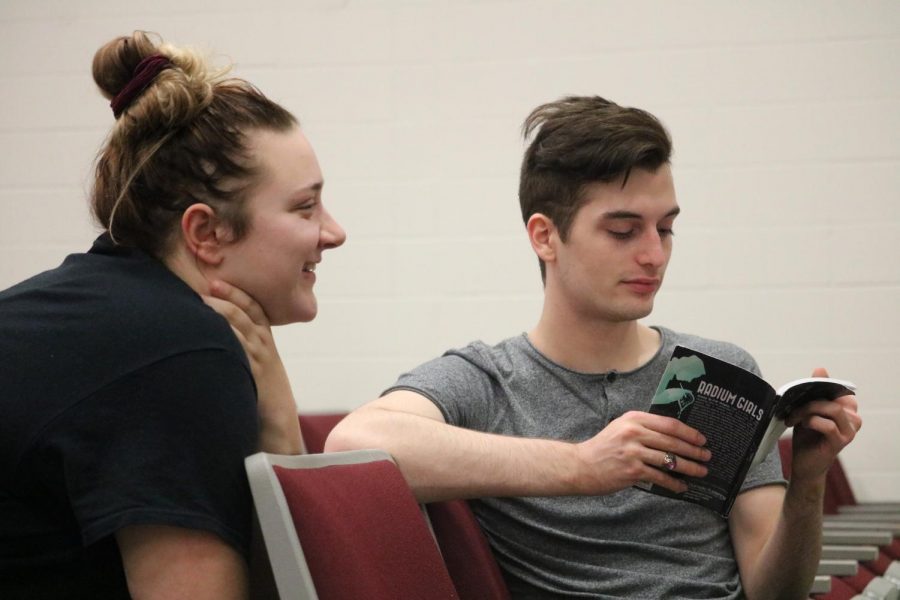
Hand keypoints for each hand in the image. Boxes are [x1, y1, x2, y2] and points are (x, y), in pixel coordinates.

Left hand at [203, 280, 303, 453]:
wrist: (277, 421)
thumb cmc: (262, 394)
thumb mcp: (259, 365)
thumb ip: (244, 347)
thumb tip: (219, 333)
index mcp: (265, 340)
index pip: (253, 308)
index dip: (236, 292)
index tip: (217, 280)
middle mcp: (263, 345)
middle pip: (245, 313)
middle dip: (227, 296)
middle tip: (208, 283)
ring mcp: (258, 359)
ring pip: (240, 328)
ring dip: (221, 312)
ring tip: (202, 300)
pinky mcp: (252, 374)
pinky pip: (237, 351)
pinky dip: (224, 338)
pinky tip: (209, 331)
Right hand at [573, 410, 710, 494]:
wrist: (581, 465)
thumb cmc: (603, 447)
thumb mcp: (621, 428)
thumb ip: (643, 427)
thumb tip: (673, 435)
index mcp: (634, 419)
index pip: (669, 424)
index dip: (689, 433)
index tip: (701, 439)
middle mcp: (634, 433)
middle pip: (673, 442)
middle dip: (694, 450)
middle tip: (707, 456)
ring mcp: (634, 452)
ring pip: (670, 460)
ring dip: (689, 467)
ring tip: (701, 472)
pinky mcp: (632, 471)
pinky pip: (660, 477)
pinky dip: (674, 483)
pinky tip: (682, 486)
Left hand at [785, 367, 860, 482]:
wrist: (804, 464)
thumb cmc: (807, 436)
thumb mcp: (808, 410)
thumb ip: (815, 391)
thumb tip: (821, 369)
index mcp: (847, 409)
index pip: (839, 389)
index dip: (821, 386)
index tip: (802, 390)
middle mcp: (853, 419)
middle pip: (835, 398)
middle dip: (810, 400)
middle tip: (791, 407)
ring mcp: (850, 431)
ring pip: (833, 409)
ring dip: (808, 410)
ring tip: (793, 417)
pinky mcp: (841, 442)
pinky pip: (828, 425)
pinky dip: (811, 421)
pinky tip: (800, 425)